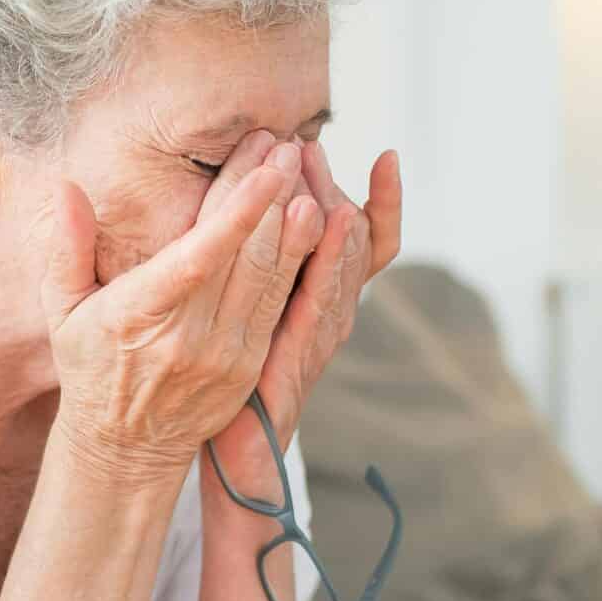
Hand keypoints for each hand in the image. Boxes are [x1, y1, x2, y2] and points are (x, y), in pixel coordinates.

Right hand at [40, 151, 320, 483]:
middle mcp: (189, 337)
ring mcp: (226, 355)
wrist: (124, 445)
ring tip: (309, 172)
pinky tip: (313, 225)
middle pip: (244, 256)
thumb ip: (66, 248)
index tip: (263, 163)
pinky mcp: (250, 366)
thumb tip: (66, 188)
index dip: (237, 209)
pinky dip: (303, 262)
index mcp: (141, 315)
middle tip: (286, 143)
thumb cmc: (89, 363)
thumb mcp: (62, 309)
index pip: (199, 255)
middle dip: (271, 196)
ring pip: (272, 278)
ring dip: (296, 224)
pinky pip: (283, 306)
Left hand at [199, 129, 401, 491]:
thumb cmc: (232, 384)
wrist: (234, 457)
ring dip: (331, 206)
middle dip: (329, 186)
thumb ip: (253, 264)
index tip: (341, 147)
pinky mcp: (303, 356)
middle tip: (306, 142)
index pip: (362, 237)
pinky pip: (324, 300)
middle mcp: (331, 312)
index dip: (369, 196)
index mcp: (318, 298)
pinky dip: (333, 258)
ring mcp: (324, 335)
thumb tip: (245, 209)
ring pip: (343, 260)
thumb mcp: (248, 316)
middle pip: (349, 237)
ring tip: (315, 163)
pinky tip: (330, 218)